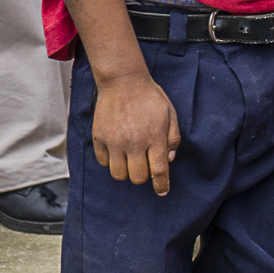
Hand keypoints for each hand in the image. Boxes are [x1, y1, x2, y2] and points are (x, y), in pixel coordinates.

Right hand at [91, 71, 180, 194]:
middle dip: (143, 176)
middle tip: (144, 165)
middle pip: (137, 177)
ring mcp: (114, 141)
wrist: (123, 81)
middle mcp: (134, 143)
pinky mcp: (100, 137)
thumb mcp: (170, 114)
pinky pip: (103, 162)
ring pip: (118, 174)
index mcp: (154, 138)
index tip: (162, 191)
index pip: (159, 170)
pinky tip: (116, 151)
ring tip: (129, 160)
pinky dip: (110, 161)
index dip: (161, 184)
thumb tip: (169, 159)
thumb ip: (173, 138)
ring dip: (126, 172)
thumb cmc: (149, 97)